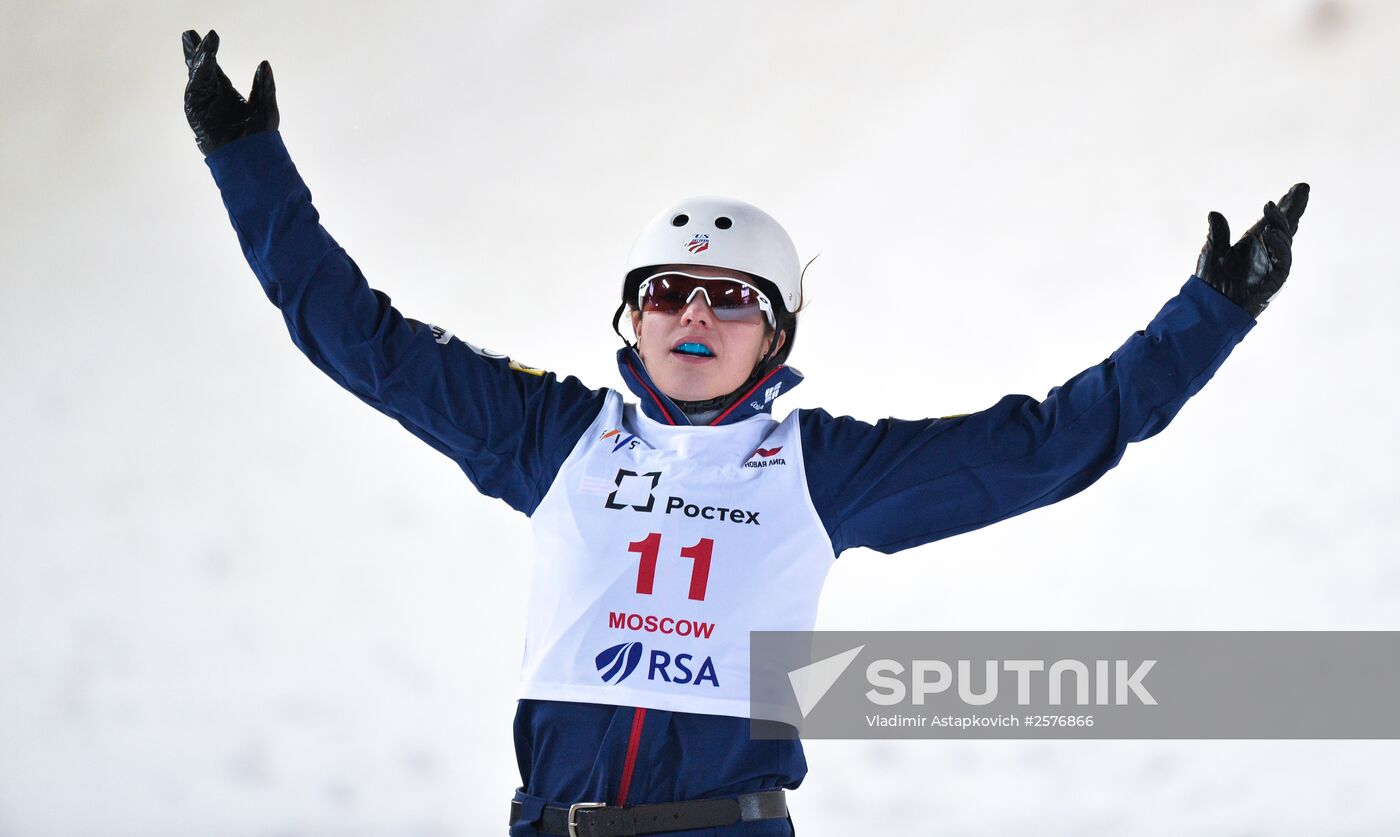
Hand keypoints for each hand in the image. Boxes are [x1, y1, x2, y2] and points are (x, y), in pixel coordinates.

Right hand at [182, 30, 278, 155]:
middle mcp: (212, 97)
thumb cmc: (260, 137)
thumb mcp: (265, 106)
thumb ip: (263, 85)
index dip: (210, 51)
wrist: (254, 158)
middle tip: (189, 33)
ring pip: (196, 77)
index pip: (214, 68)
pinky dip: (198, 76)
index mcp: (225, 93)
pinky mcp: (197, 113)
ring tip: (200, 43)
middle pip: (199, 69)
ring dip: (197, 60)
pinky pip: (195, 90)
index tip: (211, 34)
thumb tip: (264, 63)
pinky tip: (202, 62)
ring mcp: (203, 105)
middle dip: (194, 51)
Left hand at [1195, 183, 1309, 317]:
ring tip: (1272, 208)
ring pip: (1285, 241)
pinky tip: (1271, 234)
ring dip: (1280, 224)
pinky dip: (1278, 247)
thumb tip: (1214, 213)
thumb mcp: (1213, 252)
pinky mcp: (1274, 281)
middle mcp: (1267, 252)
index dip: (1284, 206)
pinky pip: (1282, 262)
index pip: (1274, 221)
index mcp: (1255, 243)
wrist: (1210, 306)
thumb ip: (1217, 234)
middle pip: (1286, 226)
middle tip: (1302, 188)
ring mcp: (1272, 266)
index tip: (1296, 188)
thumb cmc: (1212, 281)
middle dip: (1294, 208)